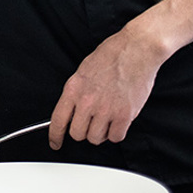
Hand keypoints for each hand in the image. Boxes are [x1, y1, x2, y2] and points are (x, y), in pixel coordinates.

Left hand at [50, 26, 167, 146]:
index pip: (58, 120)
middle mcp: (87, 101)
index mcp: (74, 88)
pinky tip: (118, 121)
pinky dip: (117, 133)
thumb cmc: (112, 55)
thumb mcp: (84, 70)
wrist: (136, 50)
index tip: (56, 143)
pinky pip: (116, 137)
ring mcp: (106, 109)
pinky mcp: (124, 115)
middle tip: (91, 123)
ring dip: (101, 133)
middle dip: (83, 131)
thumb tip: (72, 109)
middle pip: (77, 134)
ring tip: (107, 119)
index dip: (55, 136)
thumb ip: (77, 92)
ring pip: (96, 138)